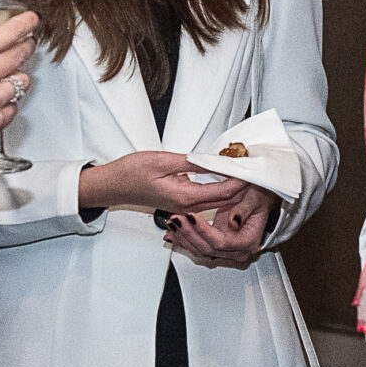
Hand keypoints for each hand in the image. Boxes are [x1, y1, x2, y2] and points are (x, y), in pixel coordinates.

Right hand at [78, 151, 245, 215]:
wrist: (112, 185)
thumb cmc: (131, 173)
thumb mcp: (164, 160)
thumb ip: (194, 162)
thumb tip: (216, 159)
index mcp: (185, 197)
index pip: (226, 191)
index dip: (242, 178)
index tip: (252, 165)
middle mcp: (187, 207)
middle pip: (227, 200)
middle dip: (243, 185)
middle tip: (253, 167)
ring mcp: (184, 207)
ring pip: (219, 201)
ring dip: (233, 188)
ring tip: (241, 169)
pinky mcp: (180, 203)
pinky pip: (208, 199)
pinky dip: (220, 188)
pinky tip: (222, 175)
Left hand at [166, 182, 279, 269]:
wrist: (261, 201)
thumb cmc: (259, 198)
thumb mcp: (255, 197)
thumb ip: (243, 210)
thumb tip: (233, 222)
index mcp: (248, 242)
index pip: (220, 242)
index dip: (203, 231)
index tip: (190, 217)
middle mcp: (238, 252)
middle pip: (207, 250)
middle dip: (188, 234)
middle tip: (176, 219)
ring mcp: (228, 253)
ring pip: (201, 252)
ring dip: (183, 239)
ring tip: (171, 225)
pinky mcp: (218, 249)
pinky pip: (199, 249)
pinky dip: (185, 242)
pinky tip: (173, 235)